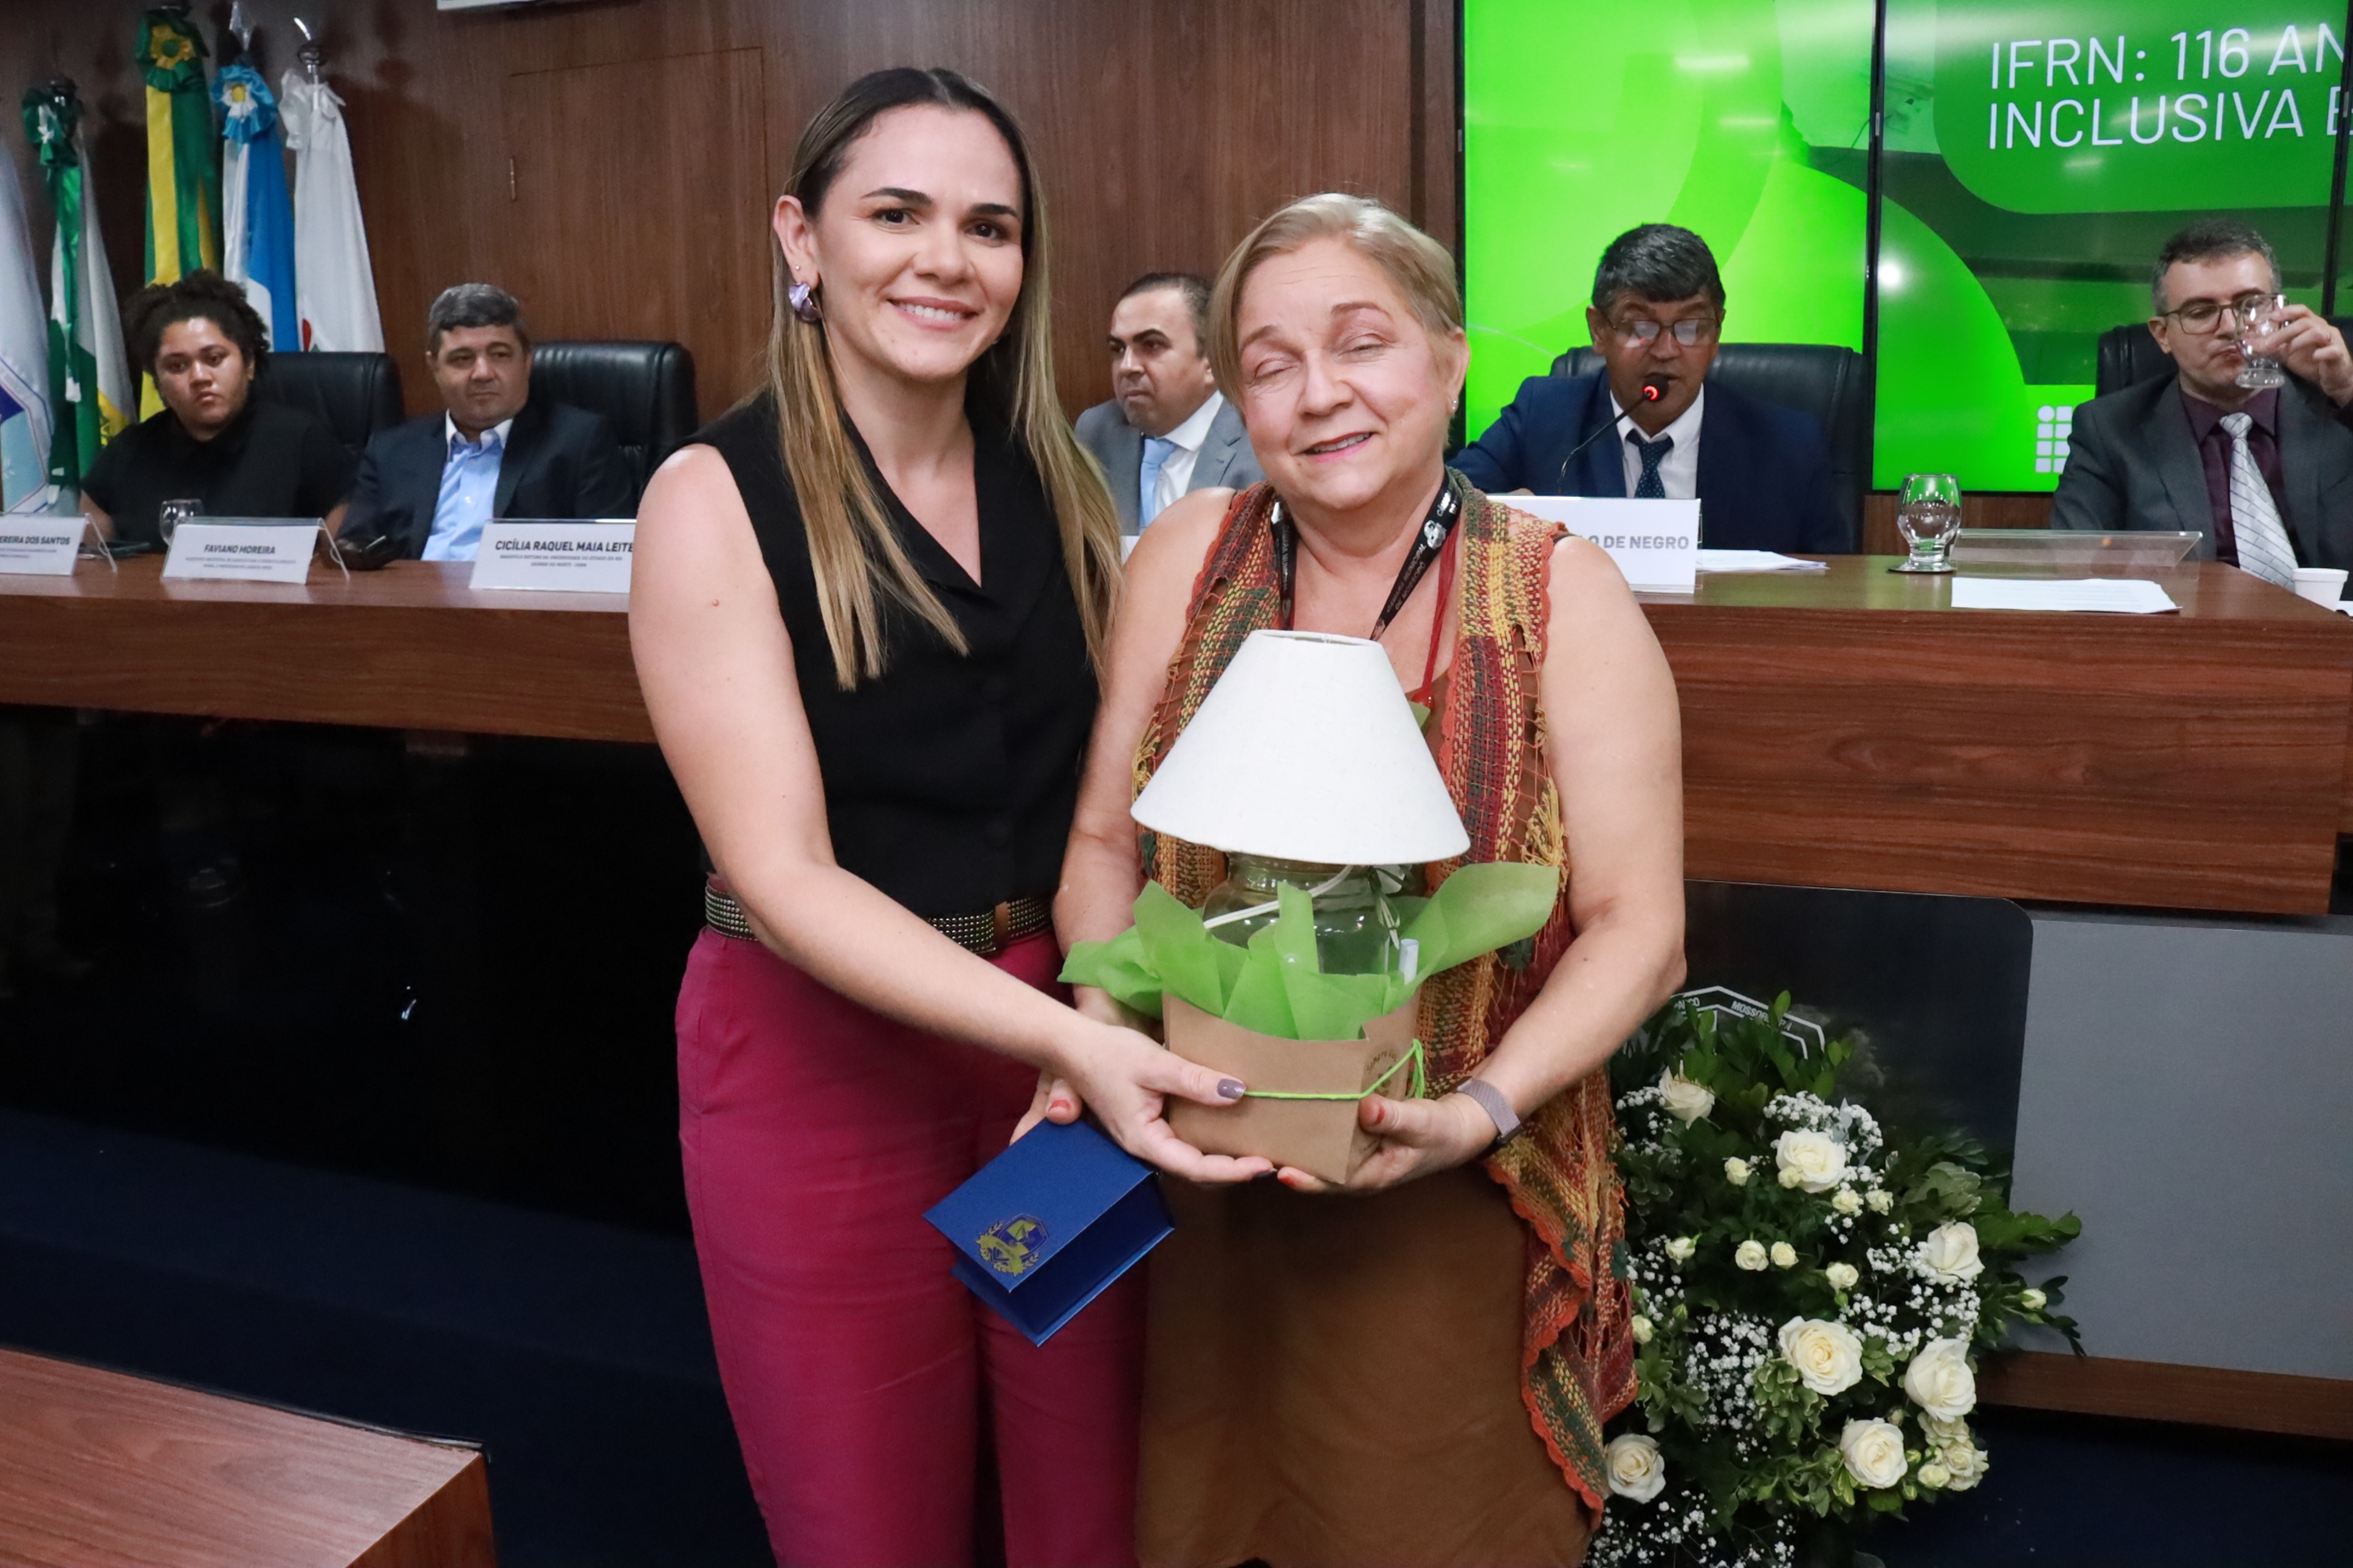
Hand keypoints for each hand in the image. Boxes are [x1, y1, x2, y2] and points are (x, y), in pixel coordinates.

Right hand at [1012, 1020, 1273, 1184]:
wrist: (1073, 1045)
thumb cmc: (1108, 1053)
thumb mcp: (1156, 1064)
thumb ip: (1195, 1081)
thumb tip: (1237, 1091)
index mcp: (1146, 1141)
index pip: (1196, 1168)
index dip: (1233, 1170)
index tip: (1265, 1165)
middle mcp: (1147, 1146)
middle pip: (1196, 1170)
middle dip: (1233, 1168)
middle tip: (1271, 1160)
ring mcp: (1147, 1135)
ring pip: (1191, 1155)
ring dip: (1223, 1154)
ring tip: (1258, 1147)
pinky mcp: (1150, 1120)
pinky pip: (1185, 1137)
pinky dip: (1210, 1136)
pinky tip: (1229, 1123)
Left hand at [1273, 1090, 1496, 1194]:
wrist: (1459, 1129)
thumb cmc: (1441, 1130)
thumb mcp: (1422, 1121)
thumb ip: (1395, 1117)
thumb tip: (1366, 1109)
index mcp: (1372, 1176)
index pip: (1332, 1182)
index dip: (1305, 1178)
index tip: (1279, 1170)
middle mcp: (1357, 1173)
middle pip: (1316, 1173)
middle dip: (1288, 1163)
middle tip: (1254, 1150)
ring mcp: (1355, 1160)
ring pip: (1319, 1159)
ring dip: (1294, 1148)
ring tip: (1261, 1133)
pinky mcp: (1355, 1144)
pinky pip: (1327, 1143)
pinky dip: (1309, 1133)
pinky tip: (1290, 1116)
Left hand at [2267, 305, 2352, 404]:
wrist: (2331, 378)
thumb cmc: (2310, 362)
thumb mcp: (2288, 354)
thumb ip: (2272, 348)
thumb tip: (2249, 344)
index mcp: (2311, 325)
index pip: (2301, 311)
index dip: (2287, 311)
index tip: (2272, 316)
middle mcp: (2323, 328)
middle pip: (2304, 322)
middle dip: (2284, 332)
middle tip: (2268, 344)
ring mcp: (2332, 340)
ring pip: (2317, 333)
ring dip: (2299, 341)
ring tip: (2288, 352)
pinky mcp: (2338, 354)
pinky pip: (2332, 350)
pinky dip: (2322, 352)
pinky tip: (2314, 357)